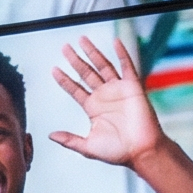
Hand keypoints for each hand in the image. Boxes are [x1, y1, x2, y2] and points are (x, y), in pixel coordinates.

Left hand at [51, 37, 161, 169]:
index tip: (53, 69)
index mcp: (93, 108)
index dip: (64, 79)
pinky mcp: (133, 88)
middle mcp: (104, 96)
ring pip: (103, 66)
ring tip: (82, 40)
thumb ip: (69, 140)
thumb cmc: (119, 151)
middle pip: (86, 73)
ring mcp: (118, 90)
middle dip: (75, 60)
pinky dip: (122, 54)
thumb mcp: (88, 146)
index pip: (75, 89)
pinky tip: (115, 42)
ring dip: (93, 53)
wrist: (142, 152)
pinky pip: (127, 67)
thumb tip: (50, 135)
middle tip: (64, 48)